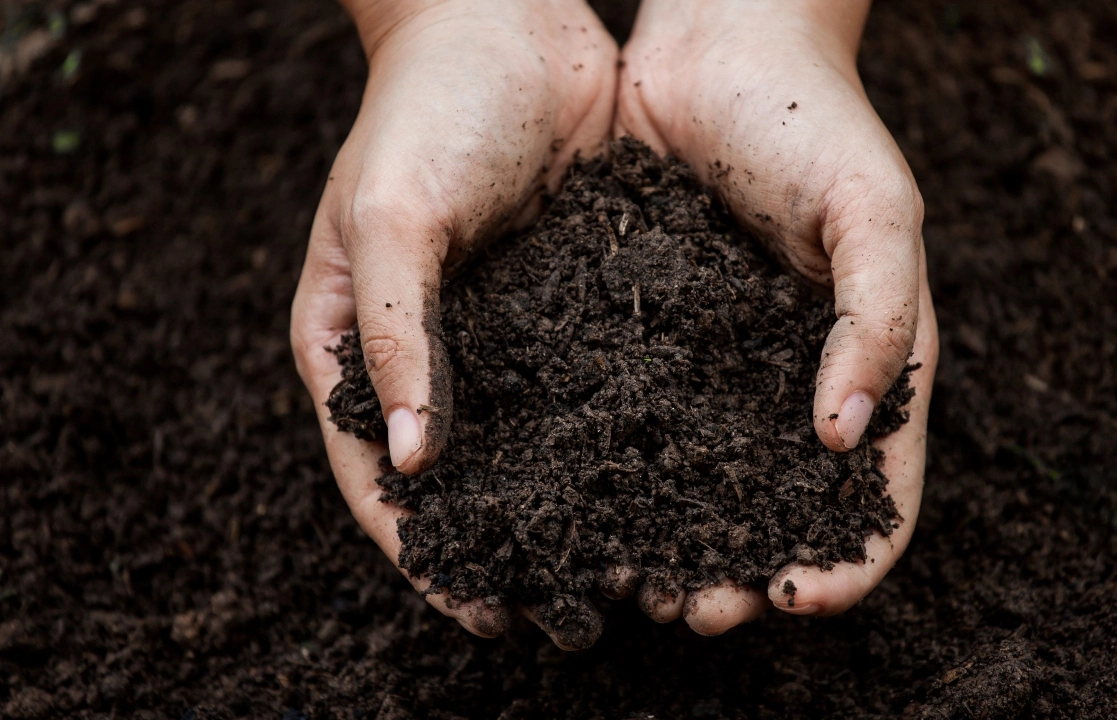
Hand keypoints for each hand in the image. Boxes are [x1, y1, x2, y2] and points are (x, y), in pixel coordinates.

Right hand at [290, 0, 616, 646]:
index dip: (424, 551)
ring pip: (532, 444)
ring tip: (625, 569)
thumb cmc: (426, 108)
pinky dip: (617, 439)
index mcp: (354, 343)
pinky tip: (665, 480)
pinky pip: (589, 387)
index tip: (479, 612)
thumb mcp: (392, 217)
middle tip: (564, 615)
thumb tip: (415, 462)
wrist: (508, 21)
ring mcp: (500, 334)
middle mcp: (428, 352)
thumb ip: (396, 336)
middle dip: (506, 547)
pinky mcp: (567, 306)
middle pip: (459, 477)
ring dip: (571, 506)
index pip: (377, 475)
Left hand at [616, 0, 938, 633]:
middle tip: (697, 611)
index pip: (877, 493)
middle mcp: (793, 379)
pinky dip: (619, 470)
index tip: (797, 596)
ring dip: (676, 540)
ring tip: (632, 579)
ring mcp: (720, 363)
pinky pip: (638, 417)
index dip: (848, 559)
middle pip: (781, 507)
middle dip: (746, 571)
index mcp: (869, 364)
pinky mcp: (651, 335)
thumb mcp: (877, 213)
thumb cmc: (817, 120)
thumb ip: (878, 323)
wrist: (721, 42)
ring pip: (702, 478)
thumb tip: (843, 441)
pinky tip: (580, 500)